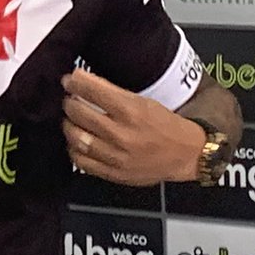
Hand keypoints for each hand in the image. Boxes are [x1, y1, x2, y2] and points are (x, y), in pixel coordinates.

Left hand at [61, 68, 203, 185]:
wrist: (186, 155)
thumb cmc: (166, 126)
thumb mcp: (144, 102)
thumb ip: (114, 94)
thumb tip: (84, 83)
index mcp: (131, 111)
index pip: (92, 91)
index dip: (75, 82)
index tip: (69, 80)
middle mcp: (121, 134)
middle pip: (78, 113)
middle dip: (69, 103)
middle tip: (69, 100)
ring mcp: (115, 156)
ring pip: (75, 138)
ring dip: (68, 125)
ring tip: (70, 120)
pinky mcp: (113, 173)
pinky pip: (81, 161)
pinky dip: (74, 149)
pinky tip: (77, 142)